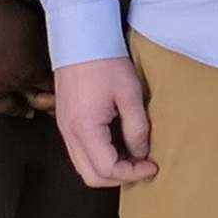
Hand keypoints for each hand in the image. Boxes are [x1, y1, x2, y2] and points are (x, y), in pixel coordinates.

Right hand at [51, 56, 156, 188]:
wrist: (81, 39)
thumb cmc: (106, 62)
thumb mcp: (130, 94)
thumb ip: (137, 128)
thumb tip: (142, 153)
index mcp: (85, 128)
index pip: (108, 169)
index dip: (133, 173)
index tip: (152, 165)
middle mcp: (70, 134)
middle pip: (91, 176)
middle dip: (119, 178)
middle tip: (142, 166)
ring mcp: (64, 129)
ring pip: (83, 167)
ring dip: (108, 169)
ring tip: (133, 157)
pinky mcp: (65, 122)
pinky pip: (79, 153)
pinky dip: (98, 158)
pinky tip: (118, 146)